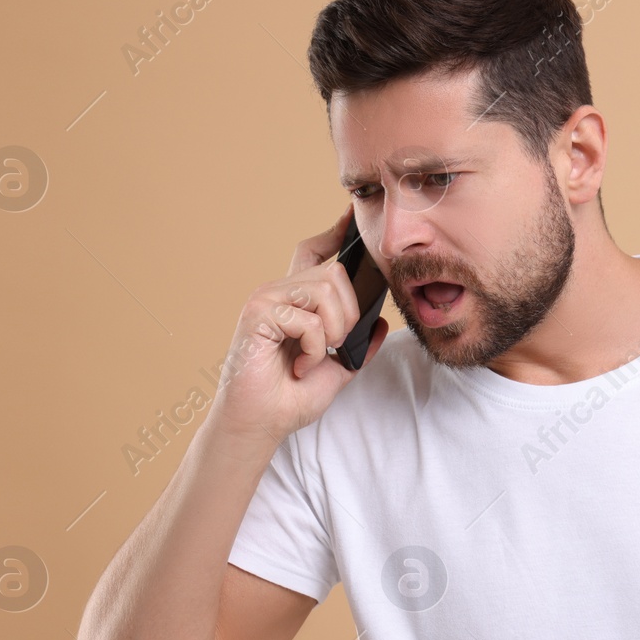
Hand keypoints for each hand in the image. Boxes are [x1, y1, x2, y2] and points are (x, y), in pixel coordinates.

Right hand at [207, 206, 388, 452]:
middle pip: (334, 271)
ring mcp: (266, 299)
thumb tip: (381, 321)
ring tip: (315, 356)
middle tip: (333, 345)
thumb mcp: (338, 368)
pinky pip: (308, 318)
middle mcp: (279, 291)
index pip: (315, 251)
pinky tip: (299, 365)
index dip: (335, 233)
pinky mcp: (257, 313)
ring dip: (333, 330)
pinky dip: (314, 348)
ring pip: (325, 288)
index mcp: (296, 300)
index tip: (351, 215)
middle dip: (348, 312)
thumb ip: (359, 344)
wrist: (262, 424)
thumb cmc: (291, 398)